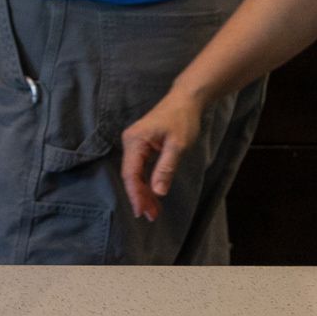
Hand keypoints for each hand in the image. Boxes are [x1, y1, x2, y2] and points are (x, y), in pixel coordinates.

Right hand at [119, 91, 207, 222]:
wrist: (186, 100)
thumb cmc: (182, 119)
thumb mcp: (178, 145)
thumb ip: (166, 169)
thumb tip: (157, 192)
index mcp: (135, 141)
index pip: (131, 173)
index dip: (135, 194)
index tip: (141, 212)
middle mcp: (130, 142)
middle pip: (131, 175)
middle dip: (140, 196)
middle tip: (150, 216)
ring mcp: (135, 143)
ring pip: (135, 173)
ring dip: (144, 192)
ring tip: (153, 211)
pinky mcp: (142, 145)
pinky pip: (141, 168)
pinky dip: (147, 182)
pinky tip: (153, 194)